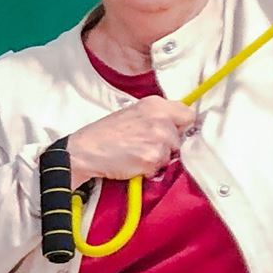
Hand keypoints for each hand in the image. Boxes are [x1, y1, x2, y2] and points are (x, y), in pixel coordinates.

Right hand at [65, 95, 193, 184]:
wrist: (84, 151)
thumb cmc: (105, 134)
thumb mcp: (132, 113)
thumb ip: (157, 116)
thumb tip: (177, 127)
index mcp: (155, 104)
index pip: (188, 115)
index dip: (179, 126)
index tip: (171, 132)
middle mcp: (160, 118)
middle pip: (181, 137)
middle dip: (167, 145)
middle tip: (145, 145)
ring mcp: (158, 138)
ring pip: (172, 153)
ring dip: (158, 158)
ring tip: (136, 154)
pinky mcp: (153, 157)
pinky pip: (159, 167)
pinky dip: (148, 169)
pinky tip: (132, 163)